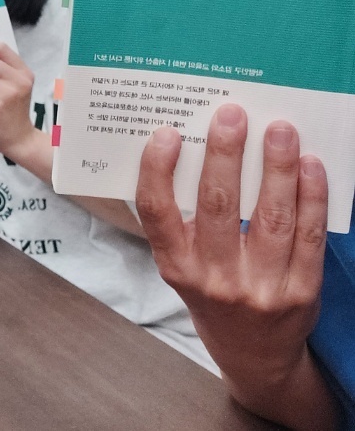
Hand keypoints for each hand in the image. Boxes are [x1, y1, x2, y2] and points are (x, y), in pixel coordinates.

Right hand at [136, 106, 330, 422]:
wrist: (253, 353)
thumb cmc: (211, 293)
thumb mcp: (183, 263)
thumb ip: (183, 218)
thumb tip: (195, 148)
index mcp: (175, 266)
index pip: (157, 213)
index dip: (158, 171)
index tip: (167, 133)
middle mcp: (214, 279)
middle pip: (218, 207)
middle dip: (226, 155)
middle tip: (232, 114)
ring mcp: (261, 288)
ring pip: (270, 217)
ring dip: (275, 168)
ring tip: (279, 130)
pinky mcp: (302, 292)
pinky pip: (308, 236)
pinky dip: (310, 196)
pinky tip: (309, 166)